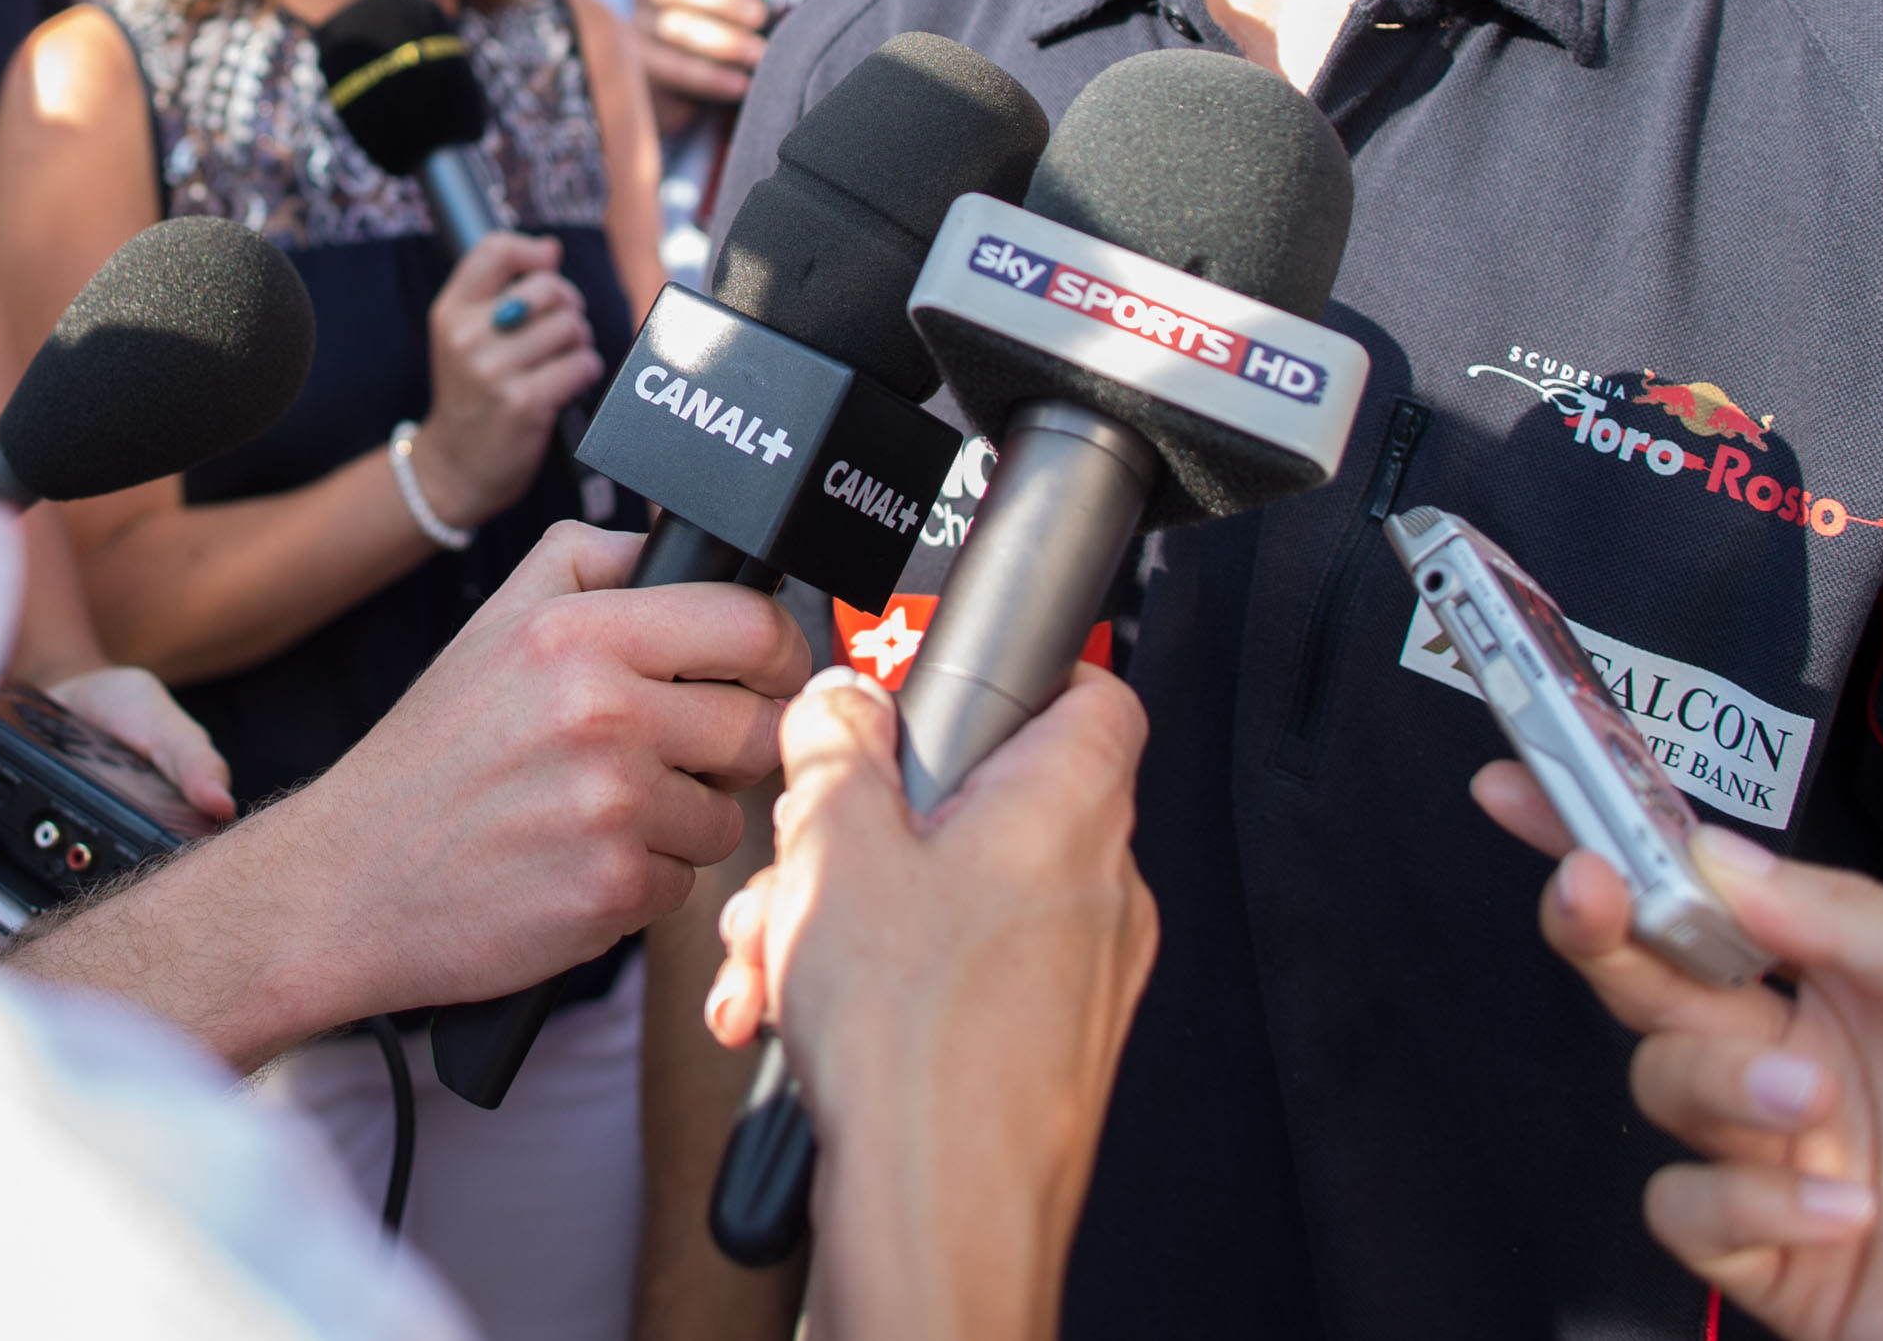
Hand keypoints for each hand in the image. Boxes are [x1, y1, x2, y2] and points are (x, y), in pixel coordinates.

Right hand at [15, 521, 808, 1064]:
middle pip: (759, 725)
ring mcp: (610, 804)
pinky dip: (643, 882)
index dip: (776, 654)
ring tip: (600, 814)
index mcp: (578, 633)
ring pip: (727, 814)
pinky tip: (579, 865)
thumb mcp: (494, 623)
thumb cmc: (427, 759)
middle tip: (673, 759)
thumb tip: (670, 543)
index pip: (749, 623)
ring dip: (682, 823)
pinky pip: (685, 883)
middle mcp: (600, 710)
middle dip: (731, 749)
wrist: (345, 881)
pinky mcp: (612, 889)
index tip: (766, 676)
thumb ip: (588, 559)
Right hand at [417, 230, 603, 523]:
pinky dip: (585, 372)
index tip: (545, 271)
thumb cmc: (472, 394)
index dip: (534, 254)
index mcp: (450, 311)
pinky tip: (567, 385)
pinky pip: (582, 364)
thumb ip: (499, 288)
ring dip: (578, 344)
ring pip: (572, 326)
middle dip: (568, 308)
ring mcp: (493, 370)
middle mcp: (466, 336)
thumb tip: (551, 249)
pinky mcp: (524, 402)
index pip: (496, 249)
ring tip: (559, 363)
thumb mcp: (463, 335)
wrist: (455, 466)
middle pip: (550, 288)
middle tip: (560, 332)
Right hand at [634, 0, 776, 124]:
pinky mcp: (642, 74)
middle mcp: (646, 1)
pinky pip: (678, 73)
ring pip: (679, 32)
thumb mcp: (722, 10)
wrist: (679, 90)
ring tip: (758, 53)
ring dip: (725, 43)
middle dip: (724, 2)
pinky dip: (713, 78)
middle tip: (759, 15)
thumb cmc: (712, 36)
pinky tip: (741, 84)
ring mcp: (638, 36)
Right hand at [704, 665, 1154, 1338]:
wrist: (940, 1212)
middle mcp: (1100, 884)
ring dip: (854, 911)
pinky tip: (806, 1013)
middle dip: (869, 825)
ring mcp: (1084, 971)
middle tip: (808, 855)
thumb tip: (840, 704)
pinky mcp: (1052, 1041)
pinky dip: (886, 978)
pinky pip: (964, 971)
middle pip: (987, 799)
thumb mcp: (833, 844)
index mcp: (1068, 806)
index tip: (938, 684)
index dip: (1015, 671)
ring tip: (782, 958)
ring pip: (959, 892)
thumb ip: (836, 748)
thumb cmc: (912, 1045)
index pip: (1089, 688)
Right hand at [1475, 764, 1882, 1340]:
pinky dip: (1748, 1201)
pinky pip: (1691, 1214)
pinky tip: (1847, 1210)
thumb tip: (1709, 854)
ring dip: (1717, 1086)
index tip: (1512, 780)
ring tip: (1815, 1108)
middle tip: (1595, 894)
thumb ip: (1853, 925)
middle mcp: (1808, 1058)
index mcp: (1859, 979)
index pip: (1706, 892)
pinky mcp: (1788, 1268)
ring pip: (1660, 1089)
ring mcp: (1790, 1162)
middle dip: (1605, 928)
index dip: (1603, 834)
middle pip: (1650, 978)